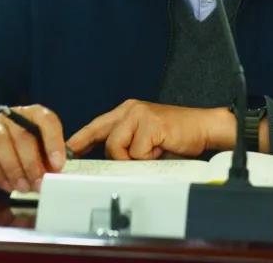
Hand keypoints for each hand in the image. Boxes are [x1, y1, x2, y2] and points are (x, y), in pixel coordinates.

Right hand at [0, 105, 66, 193]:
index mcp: (34, 114)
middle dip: (32, 163)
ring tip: (23, 187)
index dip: (53, 142)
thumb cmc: (20, 144)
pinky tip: (7, 185)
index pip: (46, 120)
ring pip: (1, 144)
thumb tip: (54, 174)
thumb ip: (47, 157)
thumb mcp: (38, 146)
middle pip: (23, 135)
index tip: (57, 165)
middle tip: (38, 184)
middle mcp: (13, 116)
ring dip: (14, 170)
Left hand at [67, 100, 231, 160]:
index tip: (67, 150)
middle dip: (120, 157)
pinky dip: (149, 158)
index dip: (81, 139)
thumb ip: (128, 145)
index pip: (97, 125)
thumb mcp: (147, 139)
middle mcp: (131, 109)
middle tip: (144, 158)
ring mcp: (140, 114)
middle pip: (106, 140)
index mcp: (128, 111)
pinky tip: (162, 149)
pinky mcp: (150, 123)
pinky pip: (136, 152)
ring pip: (118, 147)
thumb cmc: (177, 137)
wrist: (205, 128)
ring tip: (155, 151)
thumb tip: (109, 163)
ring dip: (136, 158)